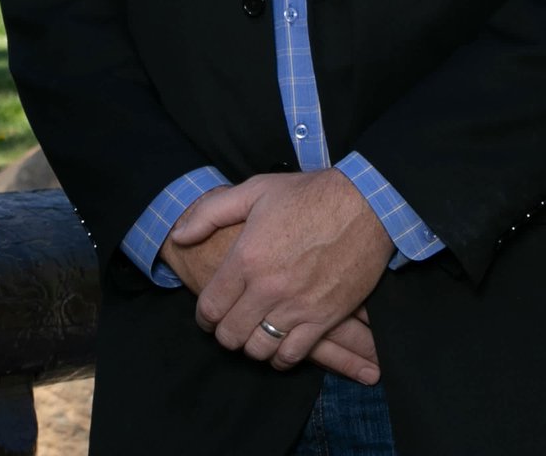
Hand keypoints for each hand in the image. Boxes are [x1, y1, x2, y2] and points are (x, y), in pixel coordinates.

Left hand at [170, 171, 392, 375]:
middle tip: (231, 322)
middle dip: (224, 332)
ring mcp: (297, 306)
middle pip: (230, 334)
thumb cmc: (309, 194)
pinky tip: (279, 343)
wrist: (365, 203)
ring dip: (251, 345)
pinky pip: (291, 355)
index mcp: (247, 257)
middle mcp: (268, 287)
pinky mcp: (323, 318)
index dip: (204, 316)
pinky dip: (280, 356)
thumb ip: (211, 213)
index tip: (209, 314)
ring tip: (254, 331)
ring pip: (258, 349)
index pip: (209, 307)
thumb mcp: (256, 190)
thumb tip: (180, 235)